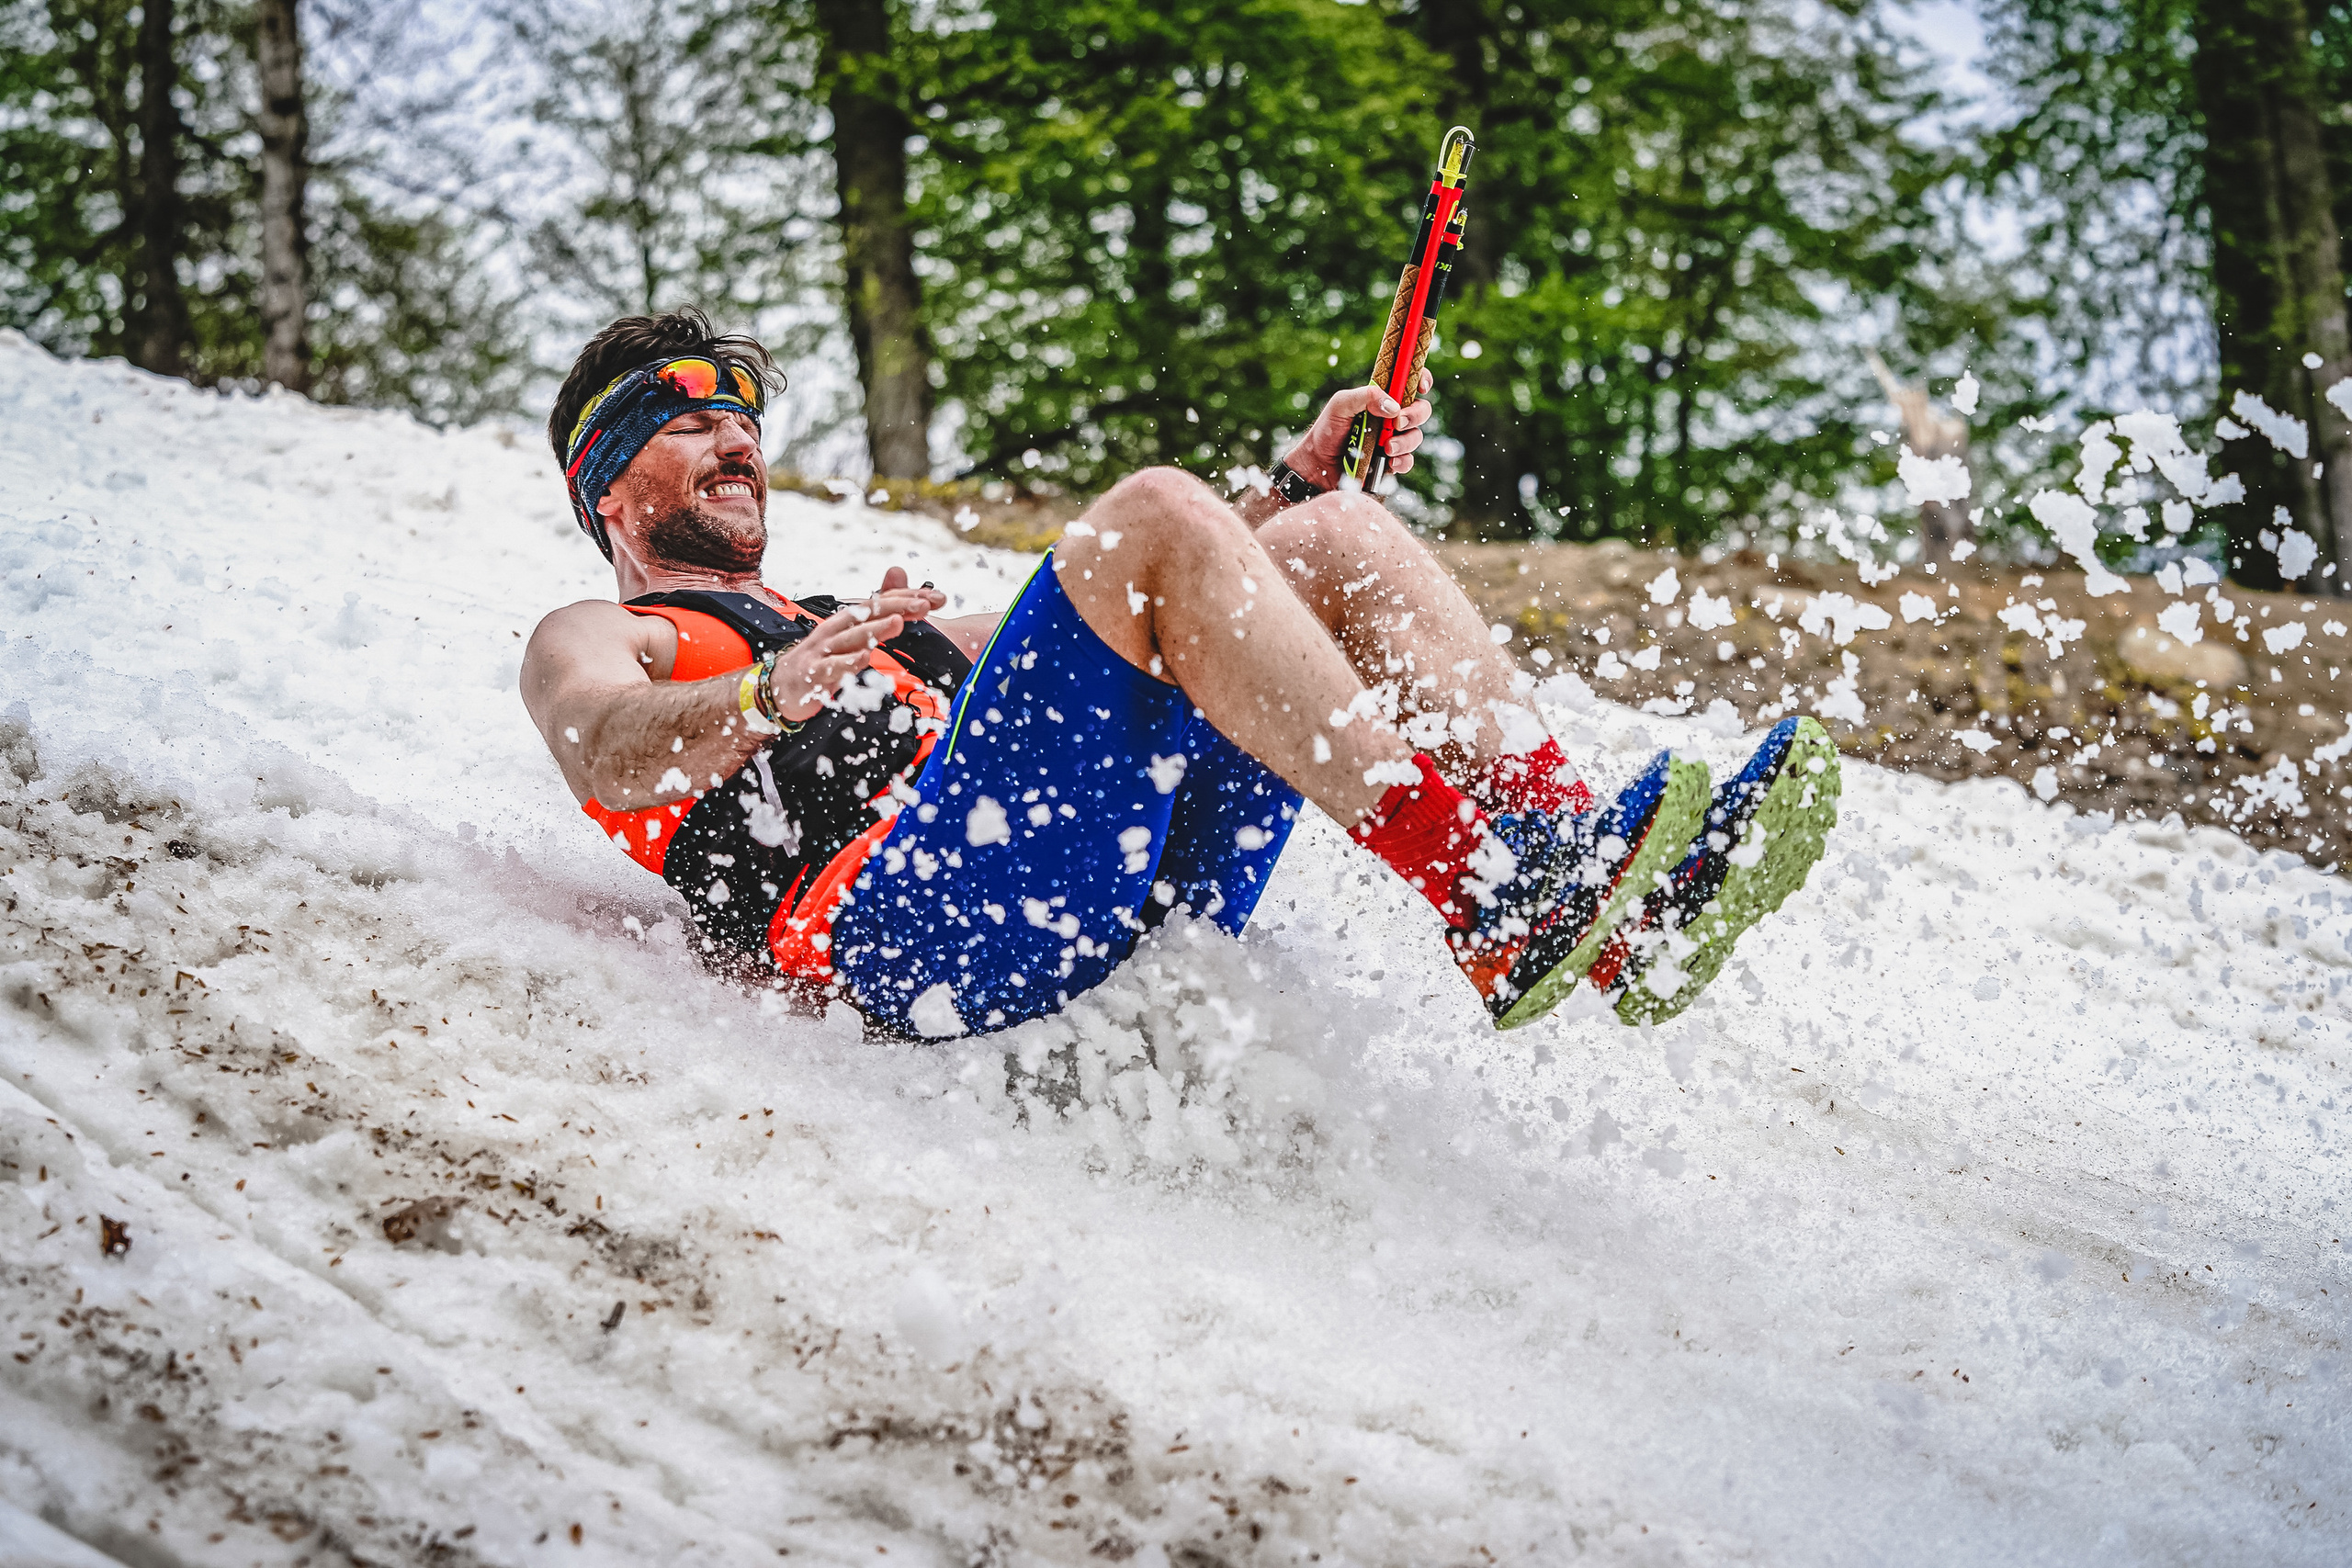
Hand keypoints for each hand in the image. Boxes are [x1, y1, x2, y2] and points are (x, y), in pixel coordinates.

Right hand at [765, 566, 944, 721]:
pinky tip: (864, 658)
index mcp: (848, 621)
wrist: (780, 688)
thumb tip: (902, 604)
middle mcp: (836, 630)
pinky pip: (832, 667)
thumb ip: (876, 621)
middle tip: (925, 603)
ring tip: (899, 623)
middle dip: (898, 606)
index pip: (882, 601)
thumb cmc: (820, 662)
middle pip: (869, 612)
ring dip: (876, 629)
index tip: (940, 598)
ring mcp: (823, 651)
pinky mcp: (813, 674)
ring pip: (852, 637)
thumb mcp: (850, 640)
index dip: (909, 597)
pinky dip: (847, 662)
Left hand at [1281, 367, 1434, 489]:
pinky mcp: (1390, 463)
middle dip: (1416, 414)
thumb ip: (1366, 397)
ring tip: (1386, 447)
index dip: (1421, 379)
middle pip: (1421, 410)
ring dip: (1405, 441)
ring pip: (1415, 437)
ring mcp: (1393, 440)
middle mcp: (1391, 417)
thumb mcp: (1341, 404)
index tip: (1422, 386)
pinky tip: (1390, 463)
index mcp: (1381, 398)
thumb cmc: (1327, 429)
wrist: (1317, 463)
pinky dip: (1402, 461)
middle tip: (1398, 422)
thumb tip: (1394, 406)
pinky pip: (1407, 461)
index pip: (1408, 382)